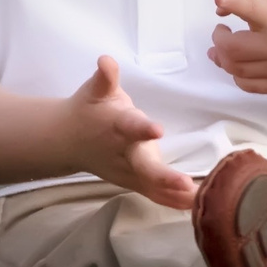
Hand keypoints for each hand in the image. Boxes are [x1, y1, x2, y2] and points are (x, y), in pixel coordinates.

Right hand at [64, 56, 195, 207]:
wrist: (66, 140)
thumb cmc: (89, 109)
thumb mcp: (95, 90)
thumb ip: (105, 78)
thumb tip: (106, 60)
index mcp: (116, 126)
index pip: (130, 127)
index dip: (142, 129)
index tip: (157, 130)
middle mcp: (123, 153)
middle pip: (143, 168)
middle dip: (163, 176)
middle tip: (184, 183)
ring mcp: (127, 172)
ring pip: (152, 186)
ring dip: (174, 193)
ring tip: (199, 198)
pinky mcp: (133, 182)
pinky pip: (154, 194)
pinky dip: (172, 202)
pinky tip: (195, 206)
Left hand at [209, 0, 266, 94]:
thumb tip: (220, 7)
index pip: (249, 8)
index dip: (232, 2)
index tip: (220, 0)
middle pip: (232, 49)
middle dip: (218, 38)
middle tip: (221, 30)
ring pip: (236, 69)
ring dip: (222, 57)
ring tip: (225, 46)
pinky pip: (248, 85)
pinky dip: (236, 74)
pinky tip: (239, 62)